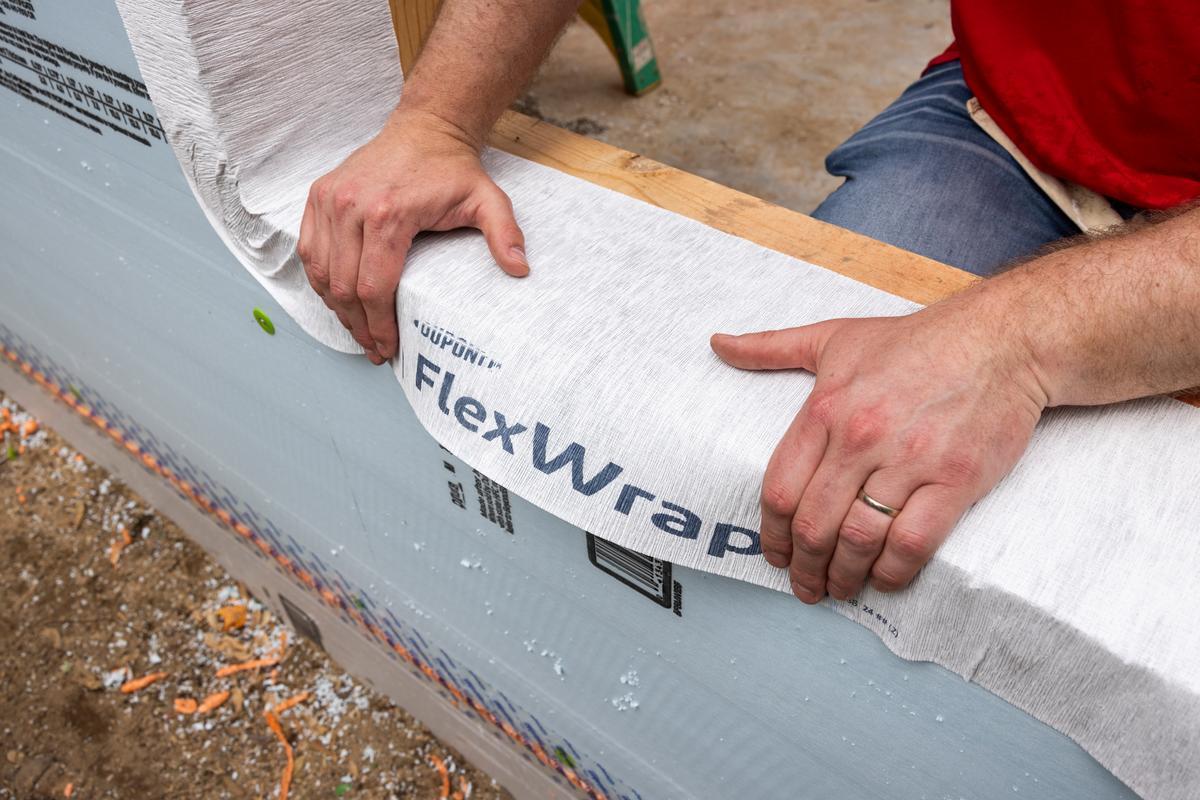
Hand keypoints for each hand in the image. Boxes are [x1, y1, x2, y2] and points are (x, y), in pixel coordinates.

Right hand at [297, 109, 528, 364]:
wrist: (425, 128)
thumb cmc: (452, 169)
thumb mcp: (487, 199)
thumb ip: (504, 234)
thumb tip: (519, 269)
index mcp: (388, 214)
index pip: (374, 286)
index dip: (380, 325)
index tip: (389, 348)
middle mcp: (350, 206)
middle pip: (344, 286)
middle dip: (358, 325)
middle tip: (374, 349)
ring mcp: (329, 200)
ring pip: (321, 272)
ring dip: (336, 308)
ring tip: (357, 331)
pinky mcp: (318, 196)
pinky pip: (309, 250)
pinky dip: (320, 280)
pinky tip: (336, 300)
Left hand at [711, 300, 1048, 602]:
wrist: (1001, 340)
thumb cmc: (916, 341)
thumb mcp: (834, 336)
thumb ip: (772, 347)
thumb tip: (719, 344)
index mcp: (825, 408)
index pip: (779, 489)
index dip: (771, 534)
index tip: (775, 555)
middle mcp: (860, 437)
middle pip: (813, 523)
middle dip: (804, 566)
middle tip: (806, 586)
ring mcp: (909, 460)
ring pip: (858, 538)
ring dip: (843, 575)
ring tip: (840, 587)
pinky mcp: (955, 479)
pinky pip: (913, 541)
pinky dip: (894, 571)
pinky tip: (885, 578)